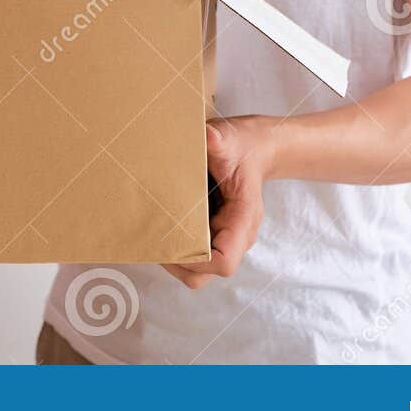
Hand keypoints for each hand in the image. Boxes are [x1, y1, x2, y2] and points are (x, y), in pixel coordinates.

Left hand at [162, 118, 272, 289]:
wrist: (254, 148)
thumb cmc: (243, 146)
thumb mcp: (231, 138)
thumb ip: (221, 140)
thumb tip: (210, 137)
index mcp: (243, 219)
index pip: (224, 261)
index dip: (197, 260)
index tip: (172, 240)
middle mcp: (236, 235)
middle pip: (206, 273)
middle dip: (178, 262)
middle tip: (155, 238)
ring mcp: (225, 237)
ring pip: (199, 270)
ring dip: (175, 257)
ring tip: (155, 232)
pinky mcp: (216, 233)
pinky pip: (196, 254)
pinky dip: (177, 246)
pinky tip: (163, 224)